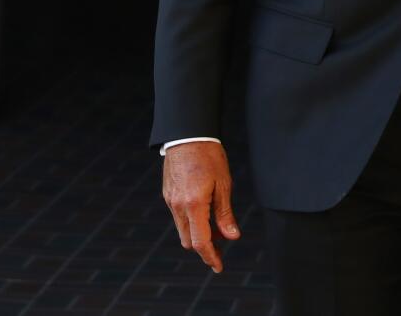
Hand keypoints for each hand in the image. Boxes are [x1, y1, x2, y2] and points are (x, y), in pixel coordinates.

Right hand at [162, 141, 239, 271]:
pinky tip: (203, 212)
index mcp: (194, 204)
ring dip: (197, 234)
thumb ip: (225, 213)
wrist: (187, 135)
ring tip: (215, 228)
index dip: (210, 256)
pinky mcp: (168, 194)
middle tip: (222, 245)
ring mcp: (170, 200)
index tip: (219, 266)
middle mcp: (178, 206)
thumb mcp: (223, 184)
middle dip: (205, 247)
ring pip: (182, 229)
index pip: (200, 242)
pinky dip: (190, 221)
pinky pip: (178, 216)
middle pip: (189, 241)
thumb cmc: (209, 157)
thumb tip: (232, 237)